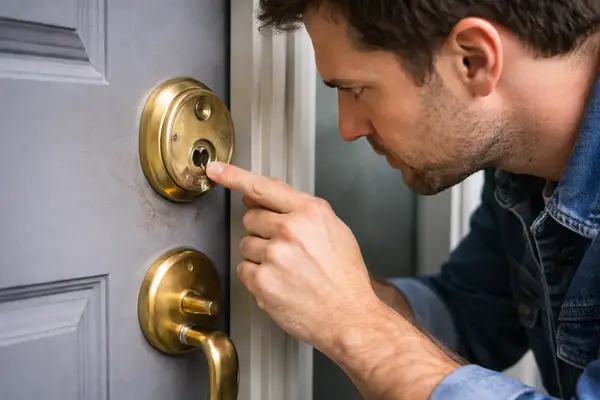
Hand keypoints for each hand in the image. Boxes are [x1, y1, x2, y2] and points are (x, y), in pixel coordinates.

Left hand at [206, 162, 380, 351]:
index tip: (216, 170)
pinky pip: (244, 270)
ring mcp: (274, 256)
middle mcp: (291, 230)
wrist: (349, 316)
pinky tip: (280, 283)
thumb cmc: (344, 276)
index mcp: (310, 212)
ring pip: (246, 245)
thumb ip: (298, 209)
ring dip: (260, 256)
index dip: (234, 176)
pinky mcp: (262, 282)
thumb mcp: (333, 229)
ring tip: (288, 269)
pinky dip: (257, 277)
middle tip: (285, 248)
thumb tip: (261, 197)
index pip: (263, 187)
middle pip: (250, 218)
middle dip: (262, 231)